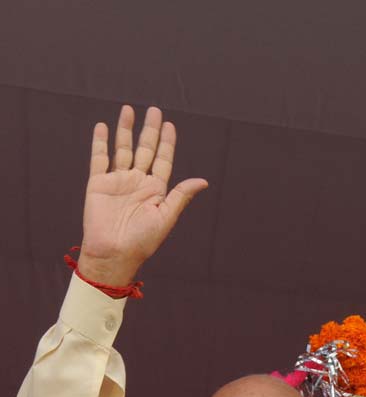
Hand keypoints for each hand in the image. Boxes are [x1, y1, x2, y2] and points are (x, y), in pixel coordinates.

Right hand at [78, 105, 208, 285]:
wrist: (114, 253)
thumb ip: (181, 196)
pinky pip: (99, 158)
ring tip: (129, 110)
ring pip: (122, 149)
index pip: (162, 160)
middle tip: (154, 110)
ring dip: (125, 130)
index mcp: (156, 190)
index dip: (166, 143)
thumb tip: (203, 181)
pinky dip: (100, 142)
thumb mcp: (166, 217)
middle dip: (149, 130)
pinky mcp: (98, 183)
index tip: (170, 125)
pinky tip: (103, 127)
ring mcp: (118, 181)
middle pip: (144, 149)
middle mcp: (138, 182)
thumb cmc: (143, 241)